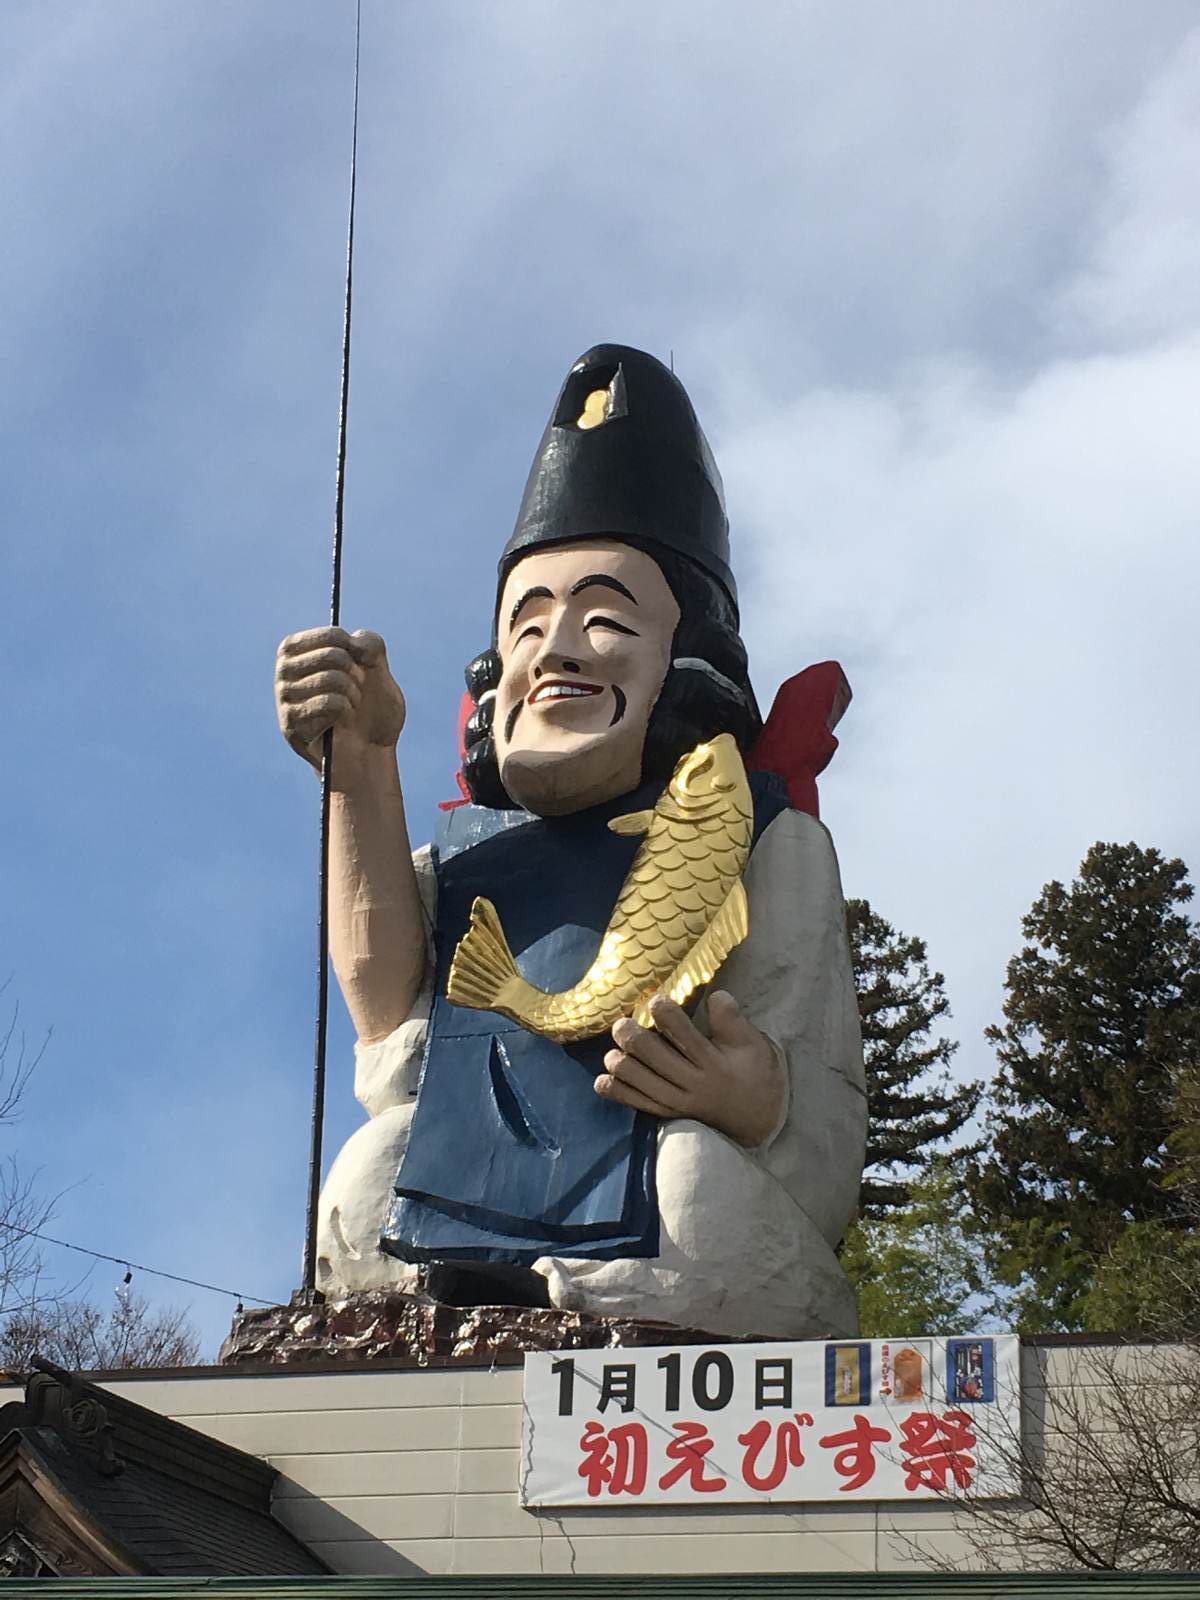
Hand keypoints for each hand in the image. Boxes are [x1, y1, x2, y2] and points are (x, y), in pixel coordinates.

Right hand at [275, 627, 405, 790]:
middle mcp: (284, 671)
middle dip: (357, 675)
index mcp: (297, 650)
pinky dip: (346, 712)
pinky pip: (329, 703)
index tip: (362, 665)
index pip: (333, 635)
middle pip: (334, 656)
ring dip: (353, 695)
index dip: (359, 651)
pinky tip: (341, 723)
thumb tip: (354, 642)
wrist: (370, 751)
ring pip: (331, 679)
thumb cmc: (371, 708)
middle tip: (357, 691)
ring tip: (351, 707)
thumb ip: (371, 644)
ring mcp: (283, 698)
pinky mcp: (290, 724)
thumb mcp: (378, 669)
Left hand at [595, 990, 785, 1148]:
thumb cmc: (755, 1075)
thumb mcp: (754, 1045)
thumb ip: (732, 1020)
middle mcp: (693, 1084)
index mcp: (714, 1064)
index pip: (685, 1035)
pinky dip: (618, 1092)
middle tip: (622, 1023)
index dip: (666, 1013)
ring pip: (641, 1082)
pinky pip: (639, 1104)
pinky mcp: (669, 1115)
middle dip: (632, 1036)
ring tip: (614, 1049)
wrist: (757, 1120)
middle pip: (654, 1057)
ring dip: (621, 1063)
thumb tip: (716, 994)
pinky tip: (603, 1080)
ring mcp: (679, 1103)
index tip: (655, 1000)